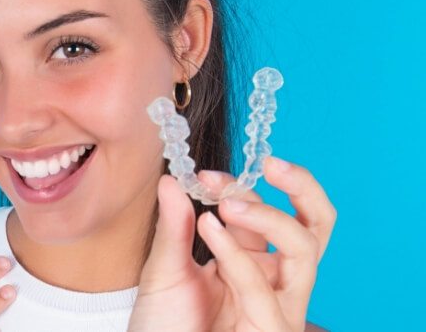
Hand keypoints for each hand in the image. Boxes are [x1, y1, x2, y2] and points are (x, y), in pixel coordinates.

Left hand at [128, 156, 336, 331]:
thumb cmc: (164, 326)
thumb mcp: (164, 271)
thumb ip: (173, 227)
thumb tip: (172, 178)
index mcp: (253, 264)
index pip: (270, 214)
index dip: (242, 188)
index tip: (204, 176)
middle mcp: (273, 282)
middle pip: (314, 228)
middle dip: (303, 188)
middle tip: (270, 163)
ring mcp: (277, 306)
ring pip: (303, 250)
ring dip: (268, 218)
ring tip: (225, 205)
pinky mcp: (271, 329)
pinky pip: (262, 287)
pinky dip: (237, 254)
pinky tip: (210, 228)